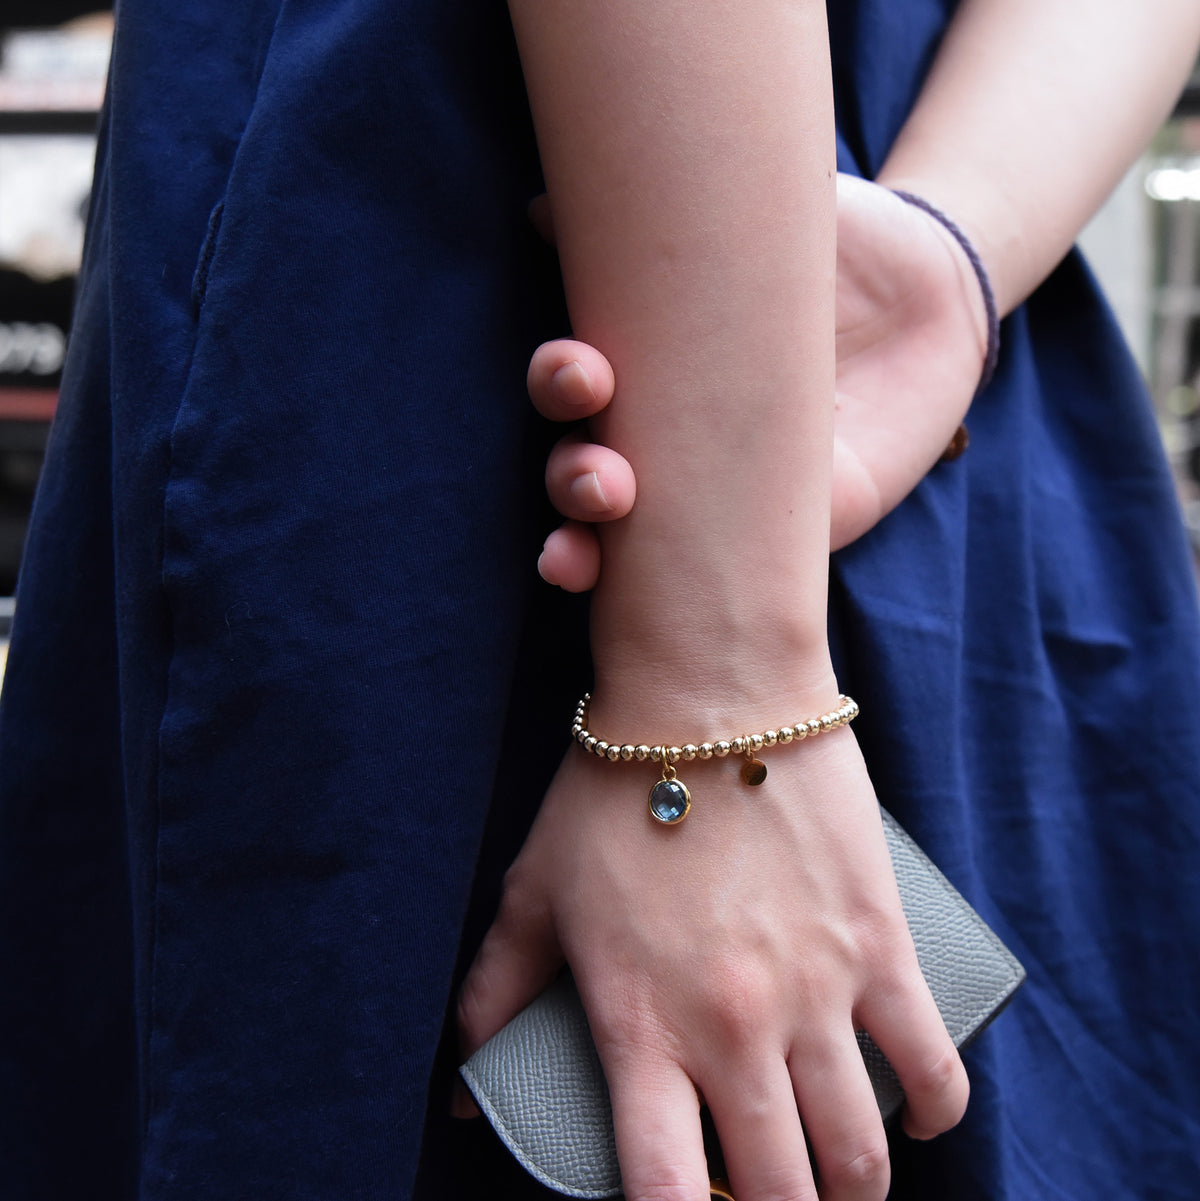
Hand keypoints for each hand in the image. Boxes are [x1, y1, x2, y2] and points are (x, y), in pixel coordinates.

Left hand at [458, 685, 969, 1199]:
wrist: (710, 697)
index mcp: (639, 1026)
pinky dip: (932, 1114)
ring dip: (849, 1187)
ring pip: (858, 1158)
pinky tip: (912, 1117)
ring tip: (832, 1175)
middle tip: (761, 1192)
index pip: (662, 1193)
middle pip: (774, 1195)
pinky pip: (932, 1069)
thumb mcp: (535, 892)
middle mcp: (731, 1029)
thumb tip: (463, 1089)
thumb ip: (494, 992)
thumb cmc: (613, 793)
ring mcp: (816, 993)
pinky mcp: (879, 948)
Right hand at [532, 176, 988, 589]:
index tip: (581, 377)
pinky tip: (673, 615)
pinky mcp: (798, 530)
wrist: (936, 288)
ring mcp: (730, 494)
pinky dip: (694, 600)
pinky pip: (738, 577)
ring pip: (639, 544)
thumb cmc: (833, 242)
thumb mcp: (761, 207)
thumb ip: (670, 208)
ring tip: (594, 551)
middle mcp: (675, 437)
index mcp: (651, 368)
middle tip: (602, 477)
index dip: (559, 394)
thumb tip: (548, 208)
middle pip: (589, 478)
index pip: (577, 396)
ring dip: (598, 554)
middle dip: (576, 485)